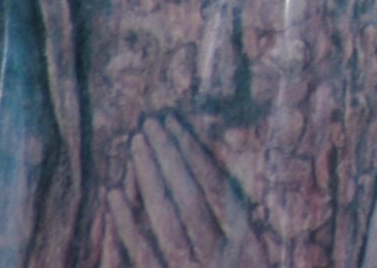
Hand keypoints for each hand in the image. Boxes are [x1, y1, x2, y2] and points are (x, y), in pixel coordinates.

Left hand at [100, 114, 268, 267]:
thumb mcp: (262, 259)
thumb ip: (251, 230)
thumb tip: (238, 185)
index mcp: (249, 246)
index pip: (219, 189)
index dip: (196, 154)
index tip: (177, 125)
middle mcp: (220, 256)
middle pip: (191, 197)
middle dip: (170, 156)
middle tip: (151, 123)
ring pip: (166, 218)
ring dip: (149, 177)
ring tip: (136, 143)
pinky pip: (142, 252)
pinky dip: (127, 222)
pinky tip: (114, 194)